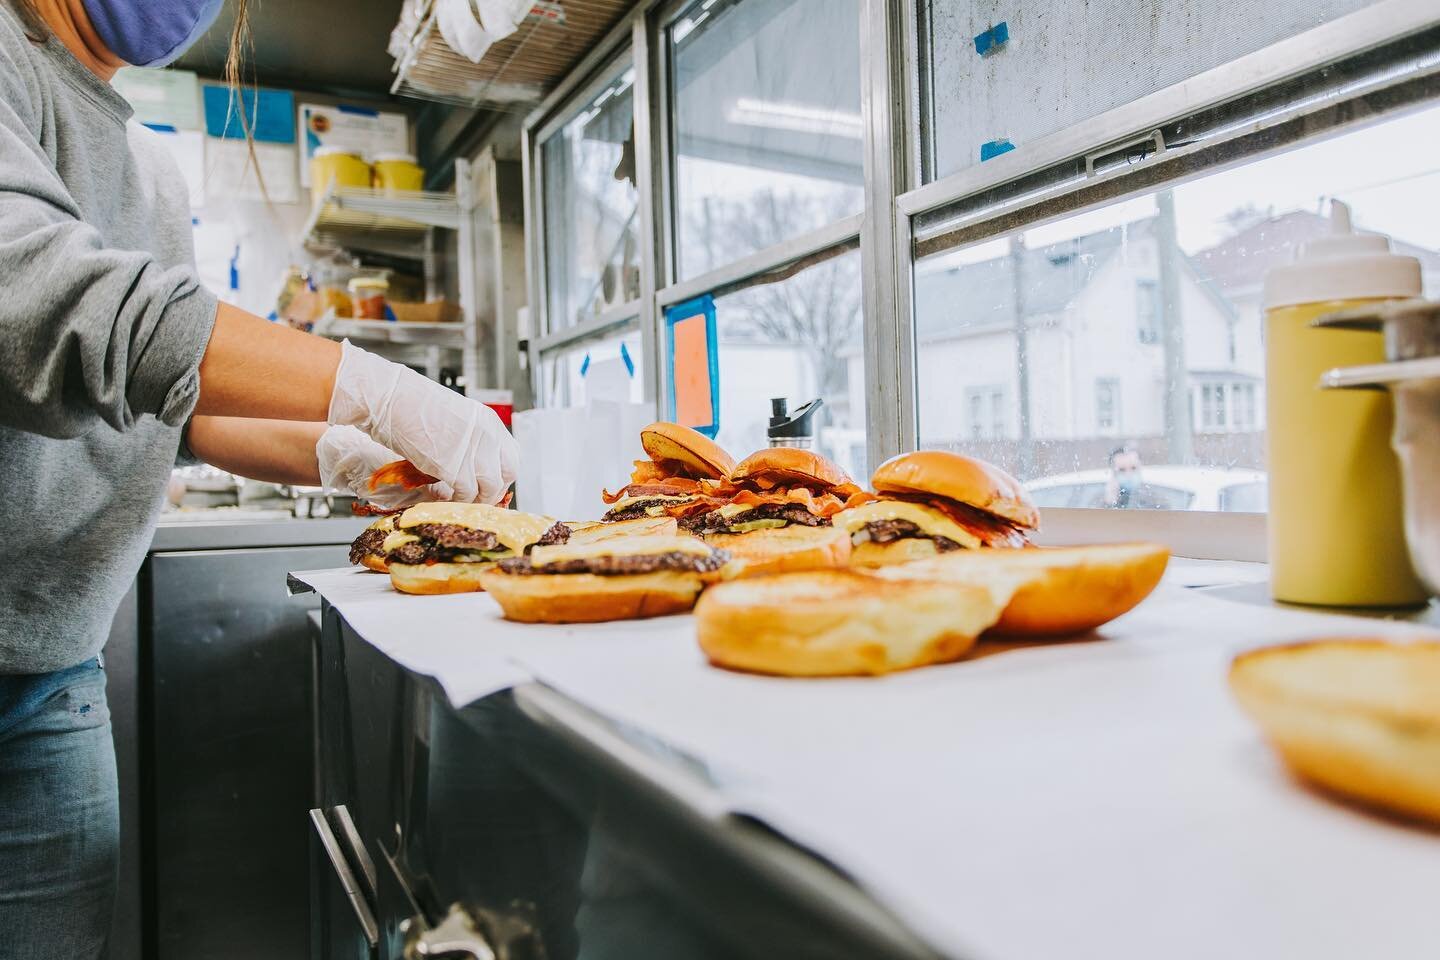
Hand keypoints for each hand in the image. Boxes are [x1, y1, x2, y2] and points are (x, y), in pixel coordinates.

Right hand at [326, 341, 517, 503]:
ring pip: (491, 488)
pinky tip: (448, 498)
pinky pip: (466, 494)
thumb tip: (471, 462)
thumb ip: (468, 438)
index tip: (492, 481)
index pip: (512, 454)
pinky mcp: (454, 467)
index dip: (502, 472)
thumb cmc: (410, 404)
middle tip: (481, 495)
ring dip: (478, 499)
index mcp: (487, 419)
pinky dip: (458, 501)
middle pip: (509, 473)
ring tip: (463, 501)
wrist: (388, 398)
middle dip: (496, 489)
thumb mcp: (452, 418)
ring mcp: (472, 450)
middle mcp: (486, 434)